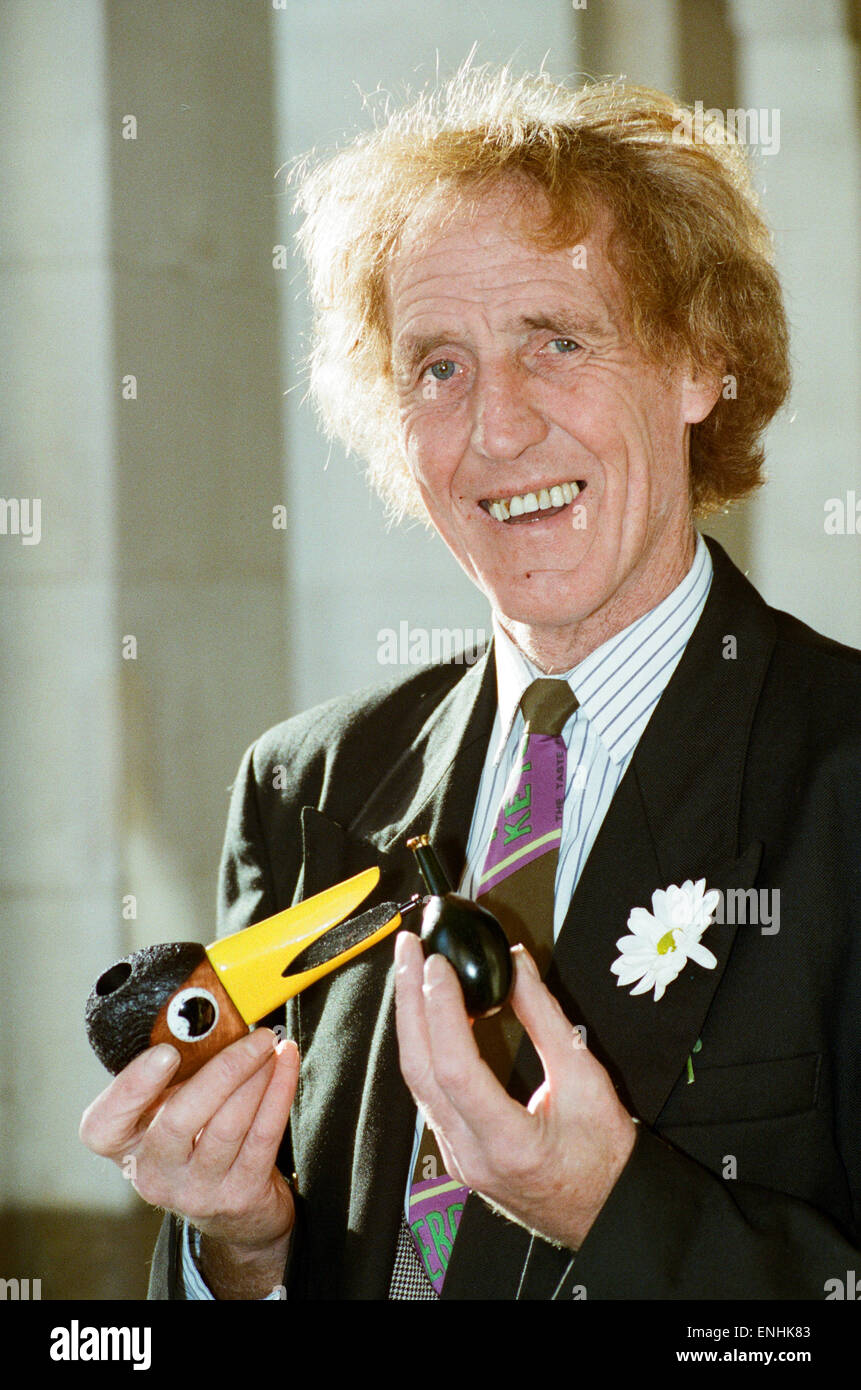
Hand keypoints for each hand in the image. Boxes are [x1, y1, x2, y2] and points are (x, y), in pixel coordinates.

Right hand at [79, 1028, 298, 1293]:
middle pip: (180, 1121)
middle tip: (254, 1036)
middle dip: (223, 1071)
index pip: (104, 1126)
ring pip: (229, 1126)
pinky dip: (279, 1091)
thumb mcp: (164, 1110)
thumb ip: (170, 1076)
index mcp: (123, 1146)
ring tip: (270, 1045)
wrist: (228, 1205)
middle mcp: (154, 1175)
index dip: (132, 1088)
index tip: (166, 1052)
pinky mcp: (239, 1195)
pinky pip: (264, 1136)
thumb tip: (207, 1021)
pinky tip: (286, 1061)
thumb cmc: (193, 1138)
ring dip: (257, 1076)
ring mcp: (197, 1192)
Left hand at [395, 935, 636, 1249]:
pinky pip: (427, 1092)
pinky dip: (424, 1045)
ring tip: (412, 970)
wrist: (604, 1213)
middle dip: (409, 1002)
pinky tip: (428, 1014)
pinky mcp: (454, 1151)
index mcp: (509, 1143)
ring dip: (411, 1020)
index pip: (456, 1068)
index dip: (441, 1010)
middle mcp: (471, 1155)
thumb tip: (518, 966)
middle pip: (420, 1070)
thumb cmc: (604, 1158)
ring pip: (417, 1081)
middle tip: (408, 949)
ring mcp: (457, 1157)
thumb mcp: (586, 1080)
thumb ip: (546, 1020)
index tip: (438, 965)